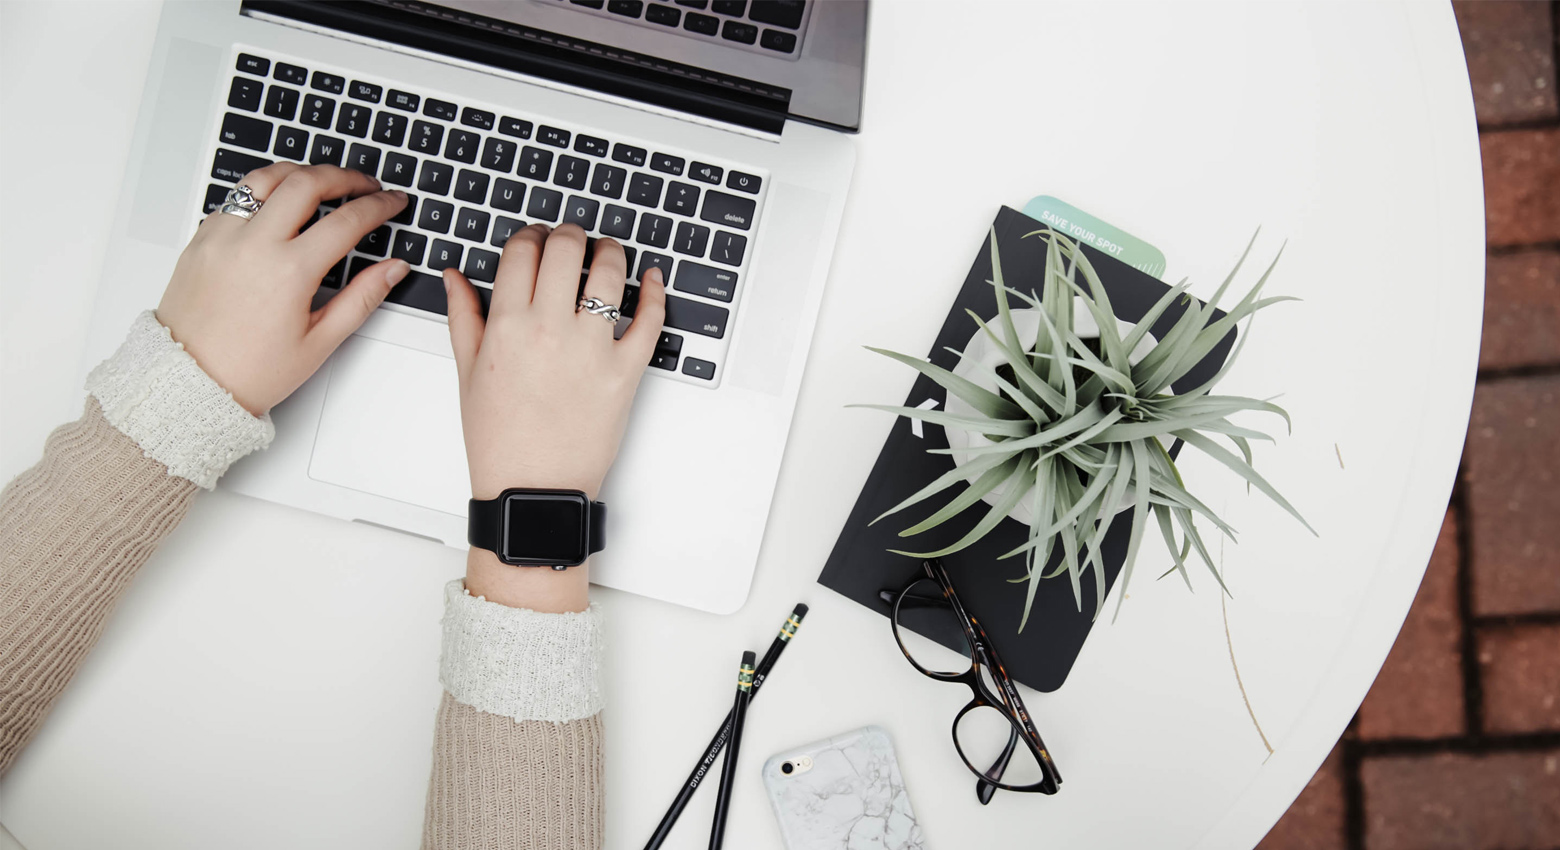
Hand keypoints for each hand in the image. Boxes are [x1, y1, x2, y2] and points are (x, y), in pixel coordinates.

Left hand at [156, 163, 410, 414]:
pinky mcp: (201, 238)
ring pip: (266, 178)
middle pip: (307, 182)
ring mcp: (222, 237)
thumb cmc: (250, 371)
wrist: (189, 383)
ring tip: (322, 181)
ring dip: (300, 173)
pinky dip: (264, 192)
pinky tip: (279, 204)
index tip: (392, 202)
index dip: (378, 205)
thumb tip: (392, 269)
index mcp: (289, 272)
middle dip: (344, 177)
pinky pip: (236, 198)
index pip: (347, 220)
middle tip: (365, 184)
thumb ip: (362, 298)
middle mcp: (253, 245)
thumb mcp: (320, 341)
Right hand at [443, 224, 663, 609]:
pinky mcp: (626, 371)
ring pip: (610, 273)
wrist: (533, 489)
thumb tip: (455, 276)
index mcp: (507, 326)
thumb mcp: (467, 373)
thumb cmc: (499, 439)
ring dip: (610, 252)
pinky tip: (652, 279)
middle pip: (566, 249)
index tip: (536, 239)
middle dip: (569, 234)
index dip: (531, 235)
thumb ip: (463, 316)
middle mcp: (550, 330)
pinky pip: (650, 320)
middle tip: (572, 239)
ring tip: (607, 253)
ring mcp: (592, 349)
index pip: (522, 251)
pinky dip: (655, 292)